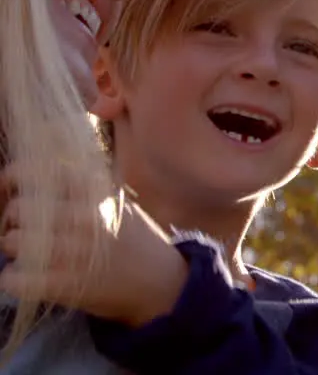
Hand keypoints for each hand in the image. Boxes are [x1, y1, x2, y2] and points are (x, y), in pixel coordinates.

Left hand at [0, 165, 188, 327]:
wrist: (161, 283)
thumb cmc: (135, 239)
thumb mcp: (116, 202)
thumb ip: (82, 187)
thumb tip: (32, 179)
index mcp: (96, 193)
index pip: (38, 173)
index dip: (12, 178)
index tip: (7, 187)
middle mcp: (84, 218)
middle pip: (19, 209)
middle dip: (13, 220)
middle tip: (23, 230)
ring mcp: (74, 253)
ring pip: (13, 242)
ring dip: (13, 250)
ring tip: (29, 255)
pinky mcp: (65, 286)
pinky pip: (13, 278)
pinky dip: (13, 279)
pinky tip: (27, 278)